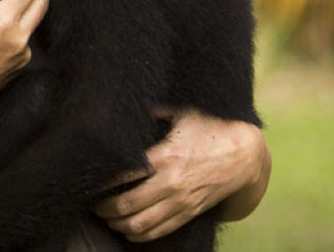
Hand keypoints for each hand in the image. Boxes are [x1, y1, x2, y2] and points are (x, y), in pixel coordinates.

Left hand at [92, 108, 269, 241]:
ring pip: (140, 225)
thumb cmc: (210, 126)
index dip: (100, 181)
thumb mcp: (181, 111)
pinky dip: (139, 234)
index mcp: (165, 156)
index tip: (88, 179)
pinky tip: (127, 227)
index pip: (122, 175)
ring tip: (106, 215)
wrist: (246, 153)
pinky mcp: (189, 212)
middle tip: (91, 202)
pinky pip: (159, 231)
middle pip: (126, 205)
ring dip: (118, 223)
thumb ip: (152, 109)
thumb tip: (123, 100)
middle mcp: (171, 183)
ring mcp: (181, 202)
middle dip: (103, 207)